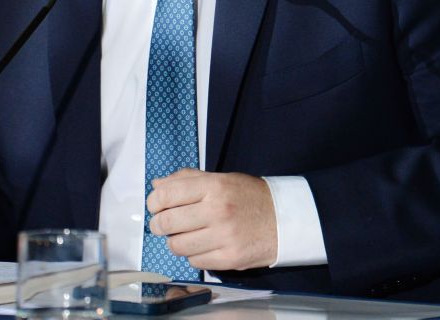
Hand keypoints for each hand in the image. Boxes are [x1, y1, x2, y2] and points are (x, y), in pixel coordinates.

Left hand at [146, 168, 276, 270]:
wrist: (285, 219)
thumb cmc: (250, 197)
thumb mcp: (221, 178)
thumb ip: (188, 179)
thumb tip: (157, 184)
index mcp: (214, 186)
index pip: (166, 194)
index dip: (154, 201)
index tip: (157, 205)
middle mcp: (217, 211)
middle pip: (166, 223)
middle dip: (160, 224)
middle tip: (165, 223)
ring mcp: (224, 237)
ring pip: (177, 246)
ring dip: (177, 241)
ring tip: (186, 235)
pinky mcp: (229, 259)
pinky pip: (194, 262)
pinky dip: (194, 255)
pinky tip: (204, 245)